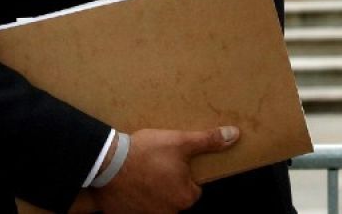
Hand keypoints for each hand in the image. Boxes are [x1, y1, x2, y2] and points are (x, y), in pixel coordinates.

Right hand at [88, 126, 238, 213]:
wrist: (107, 163)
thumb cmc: (146, 153)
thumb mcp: (181, 142)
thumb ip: (209, 141)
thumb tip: (234, 135)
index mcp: (185, 198)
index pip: (194, 188)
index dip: (185, 173)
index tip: (173, 161)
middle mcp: (168, 213)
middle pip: (175, 196)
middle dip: (168, 182)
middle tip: (156, 164)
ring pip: (156, 202)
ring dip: (151, 191)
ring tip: (141, 172)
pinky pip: (136, 206)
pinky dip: (134, 197)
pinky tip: (129, 182)